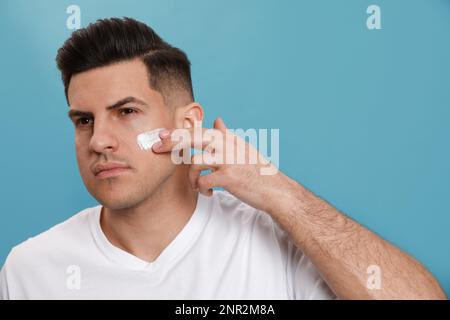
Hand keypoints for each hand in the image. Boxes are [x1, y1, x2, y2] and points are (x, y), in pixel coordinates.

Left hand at [152, 117, 289, 213]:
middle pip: (192, 137)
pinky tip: (208, 193)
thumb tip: (217, 120)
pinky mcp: (229, 177)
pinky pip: (203, 181)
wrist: (275, 190)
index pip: (199, 131)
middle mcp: (228, 145)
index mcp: (229, 139)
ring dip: (190, 177)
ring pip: (195, 162)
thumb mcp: (243, 149)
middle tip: (156, 148)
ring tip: (196, 185)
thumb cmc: (257, 171)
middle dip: (171, 142)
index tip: (161, 136)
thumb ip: (227, 135)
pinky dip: (201, 189)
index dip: (177, 132)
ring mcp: (229, 160)